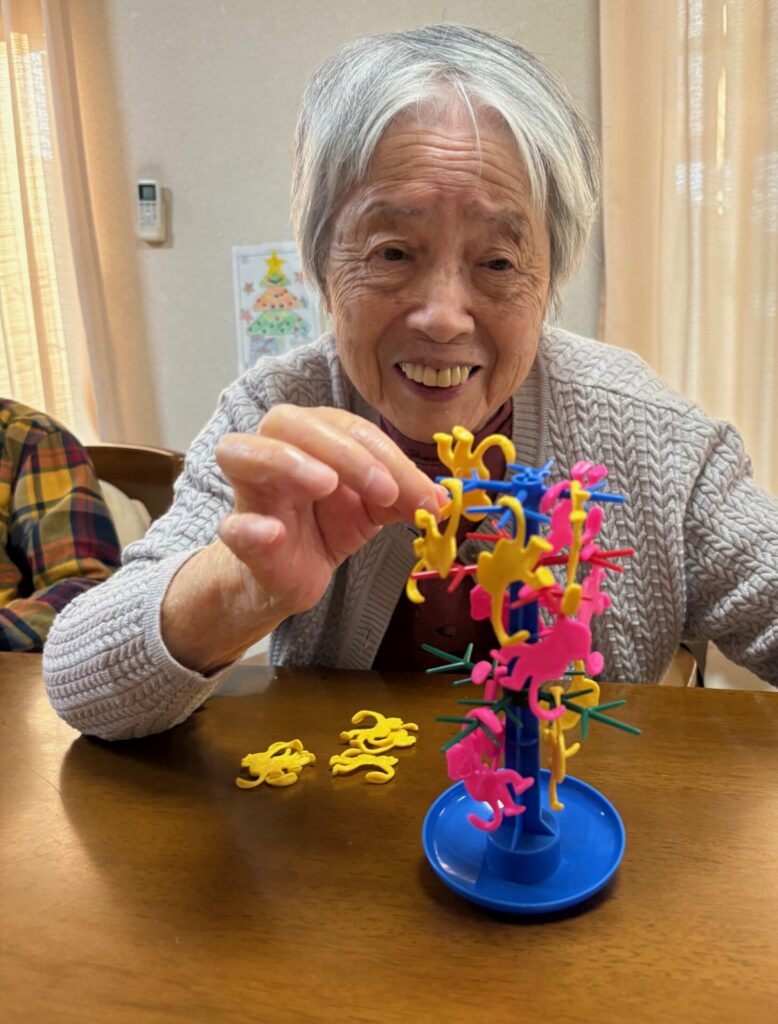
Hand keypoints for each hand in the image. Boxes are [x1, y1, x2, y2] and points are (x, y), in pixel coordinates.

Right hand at [214, 405, 444, 618]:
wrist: (290, 575)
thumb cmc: (326, 526)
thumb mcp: (374, 508)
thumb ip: (404, 496)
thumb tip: (442, 498)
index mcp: (311, 438)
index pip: (348, 429)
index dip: (387, 456)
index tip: (424, 494)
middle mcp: (273, 451)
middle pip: (293, 424)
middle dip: (344, 451)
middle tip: (383, 490)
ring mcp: (249, 492)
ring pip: (243, 451)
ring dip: (286, 461)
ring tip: (325, 484)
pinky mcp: (238, 535)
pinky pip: (231, 525)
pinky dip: (248, 527)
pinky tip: (271, 533)